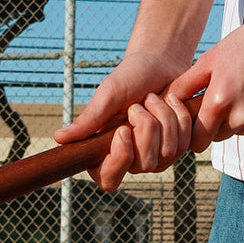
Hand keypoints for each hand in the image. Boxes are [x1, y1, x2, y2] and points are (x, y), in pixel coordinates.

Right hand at [54, 51, 194, 192]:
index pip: (109, 180)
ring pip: (168, 153)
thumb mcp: (108, 94)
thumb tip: (58, 137)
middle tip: (138, 105)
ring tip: (153, 99)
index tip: (123, 130)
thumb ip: (88, 119)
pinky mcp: (177, 146)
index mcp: (105, 152)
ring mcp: (156, 156)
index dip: (120, 159)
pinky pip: (185, 143)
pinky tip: (171, 101)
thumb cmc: (129, 77)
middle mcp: (130, 160)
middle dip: (146, 127)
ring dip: (163, 118)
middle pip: (145, 164)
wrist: (159, 63)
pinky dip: (179, 116)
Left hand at [168, 2, 243, 150]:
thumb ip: (185, 85)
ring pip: (239, 131)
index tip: (197, 117)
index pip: (196, 140)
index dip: (193, 130)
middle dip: (216, 122)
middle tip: (225, 93)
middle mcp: (240, 119)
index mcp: (219, 103)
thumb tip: (164, 103)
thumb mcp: (211, 58)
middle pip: (217, 136)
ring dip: (238, 117)